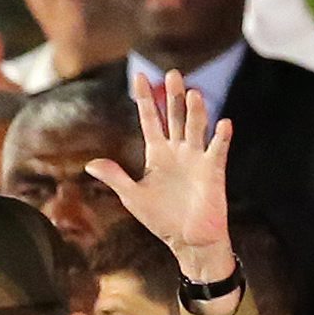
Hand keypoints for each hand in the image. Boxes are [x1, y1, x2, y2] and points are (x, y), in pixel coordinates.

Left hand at [88, 72, 232, 276]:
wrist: (187, 241)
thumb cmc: (161, 219)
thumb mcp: (133, 196)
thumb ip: (115, 177)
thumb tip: (90, 163)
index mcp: (157, 154)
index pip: (150, 120)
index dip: (145, 99)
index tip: (139, 76)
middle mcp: (178, 151)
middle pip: (175, 116)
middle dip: (173, 96)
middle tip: (171, 73)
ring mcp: (196, 158)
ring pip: (196, 127)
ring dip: (195, 111)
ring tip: (192, 92)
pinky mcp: (212, 171)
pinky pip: (217, 150)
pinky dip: (221, 137)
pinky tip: (223, 123)